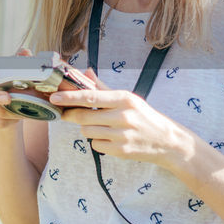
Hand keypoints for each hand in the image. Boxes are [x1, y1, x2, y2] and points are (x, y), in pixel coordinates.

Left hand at [49, 70, 193, 167]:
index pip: (90, 96)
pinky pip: (96, 145)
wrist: (168, 142)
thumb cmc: (145, 117)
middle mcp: (123, 116)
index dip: (69, 97)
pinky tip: (111, 139)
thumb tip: (86, 73)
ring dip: (88, 129)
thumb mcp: (129, 99)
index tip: (55, 97)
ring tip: (103, 127)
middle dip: (71, 116)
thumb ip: (104, 88)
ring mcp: (122, 135)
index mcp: (124, 99)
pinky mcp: (121, 151)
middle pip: (83, 117)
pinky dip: (98, 142)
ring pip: (87, 132)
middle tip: (67, 114)